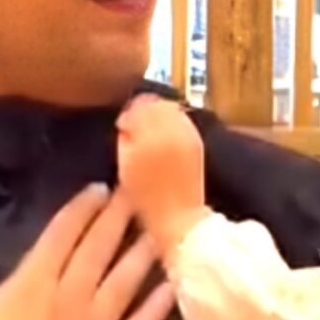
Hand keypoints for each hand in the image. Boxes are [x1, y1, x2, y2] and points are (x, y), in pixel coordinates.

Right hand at [0, 185, 174, 319]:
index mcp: (32, 283)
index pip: (62, 235)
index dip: (82, 209)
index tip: (100, 189)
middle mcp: (71, 300)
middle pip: (99, 251)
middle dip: (118, 219)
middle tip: (138, 193)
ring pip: (125, 284)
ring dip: (142, 254)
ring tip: (159, 229)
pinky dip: (156, 309)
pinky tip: (169, 289)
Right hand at [117, 95, 208, 258]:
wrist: (180, 216)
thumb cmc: (147, 197)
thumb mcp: (126, 166)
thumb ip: (125, 138)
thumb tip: (126, 122)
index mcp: (151, 132)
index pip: (138, 106)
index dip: (128, 114)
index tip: (122, 125)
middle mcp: (173, 127)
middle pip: (157, 103)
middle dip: (144, 110)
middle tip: (135, 126)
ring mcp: (189, 133)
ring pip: (172, 109)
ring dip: (159, 115)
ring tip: (149, 130)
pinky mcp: (197, 142)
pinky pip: (183, 121)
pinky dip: (173, 123)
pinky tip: (165, 136)